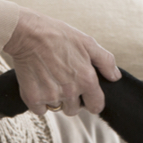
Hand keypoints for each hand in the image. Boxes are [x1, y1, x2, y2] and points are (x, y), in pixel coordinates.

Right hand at [3, 6, 120, 115]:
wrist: (27, 33)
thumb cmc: (58, 35)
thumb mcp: (87, 42)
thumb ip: (105, 61)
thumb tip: (115, 77)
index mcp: (86, 80)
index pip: (96, 106)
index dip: (91, 101)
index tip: (85, 94)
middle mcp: (70, 92)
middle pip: (74, 110)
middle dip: (71, 99)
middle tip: (62, 81)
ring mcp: (51, 96)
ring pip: (57, 108)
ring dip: (54, 99)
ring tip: (50, 79)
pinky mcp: (33, 98)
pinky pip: (40, 110)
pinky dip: (38, 101)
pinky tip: (38, 83)